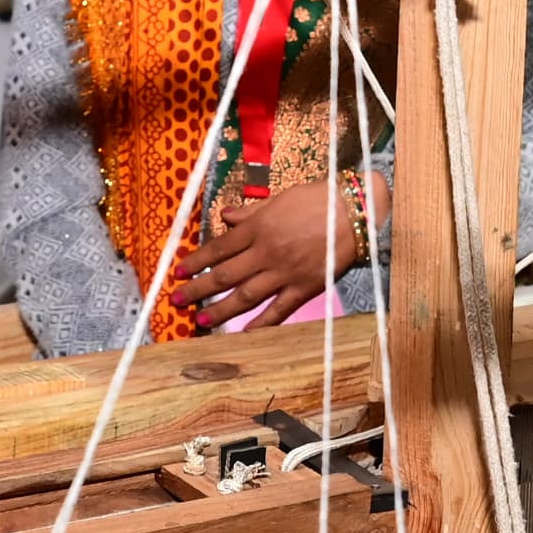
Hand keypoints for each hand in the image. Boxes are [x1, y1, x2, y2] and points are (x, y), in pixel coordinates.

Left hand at [172, 181, 349, 329]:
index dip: (196, 262)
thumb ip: (251, 212)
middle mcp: (265, 253)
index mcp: (258, 228)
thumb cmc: (318, 199)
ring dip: (220, 310)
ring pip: (244, 296)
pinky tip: (243, 333)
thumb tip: (225, 217)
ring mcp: (284, 273)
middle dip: (198, 289)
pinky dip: (260, 324)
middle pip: (224, 275)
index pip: (218, 249)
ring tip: (200, 320)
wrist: (355, 211)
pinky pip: (278, 311)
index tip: (178, 272)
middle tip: (176, 300)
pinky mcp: (304, 288)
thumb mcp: (279, 199)